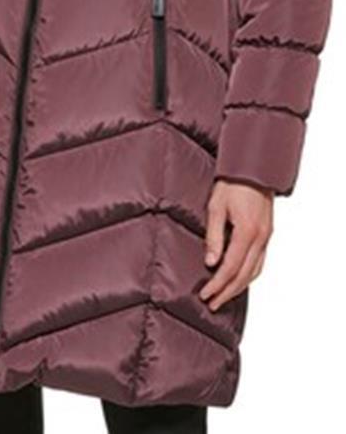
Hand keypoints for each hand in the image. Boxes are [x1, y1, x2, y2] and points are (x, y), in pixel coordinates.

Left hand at [198, 178, 273, 310]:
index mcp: (247, 232)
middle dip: (228, 292)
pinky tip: (240, 279)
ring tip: (224, 296)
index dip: (217, 284)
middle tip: (213, 304)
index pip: (231, 267)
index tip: (206, 294)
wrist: (253, 168)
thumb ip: (214, 236)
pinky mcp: (267, 234)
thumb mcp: (216, 207)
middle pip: (244, 275)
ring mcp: (266, 237)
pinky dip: (249, 274)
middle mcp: (260, 238)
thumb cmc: (232, 183)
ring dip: (239, 287)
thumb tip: (211, 262)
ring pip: (255, 271)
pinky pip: (260, 261)